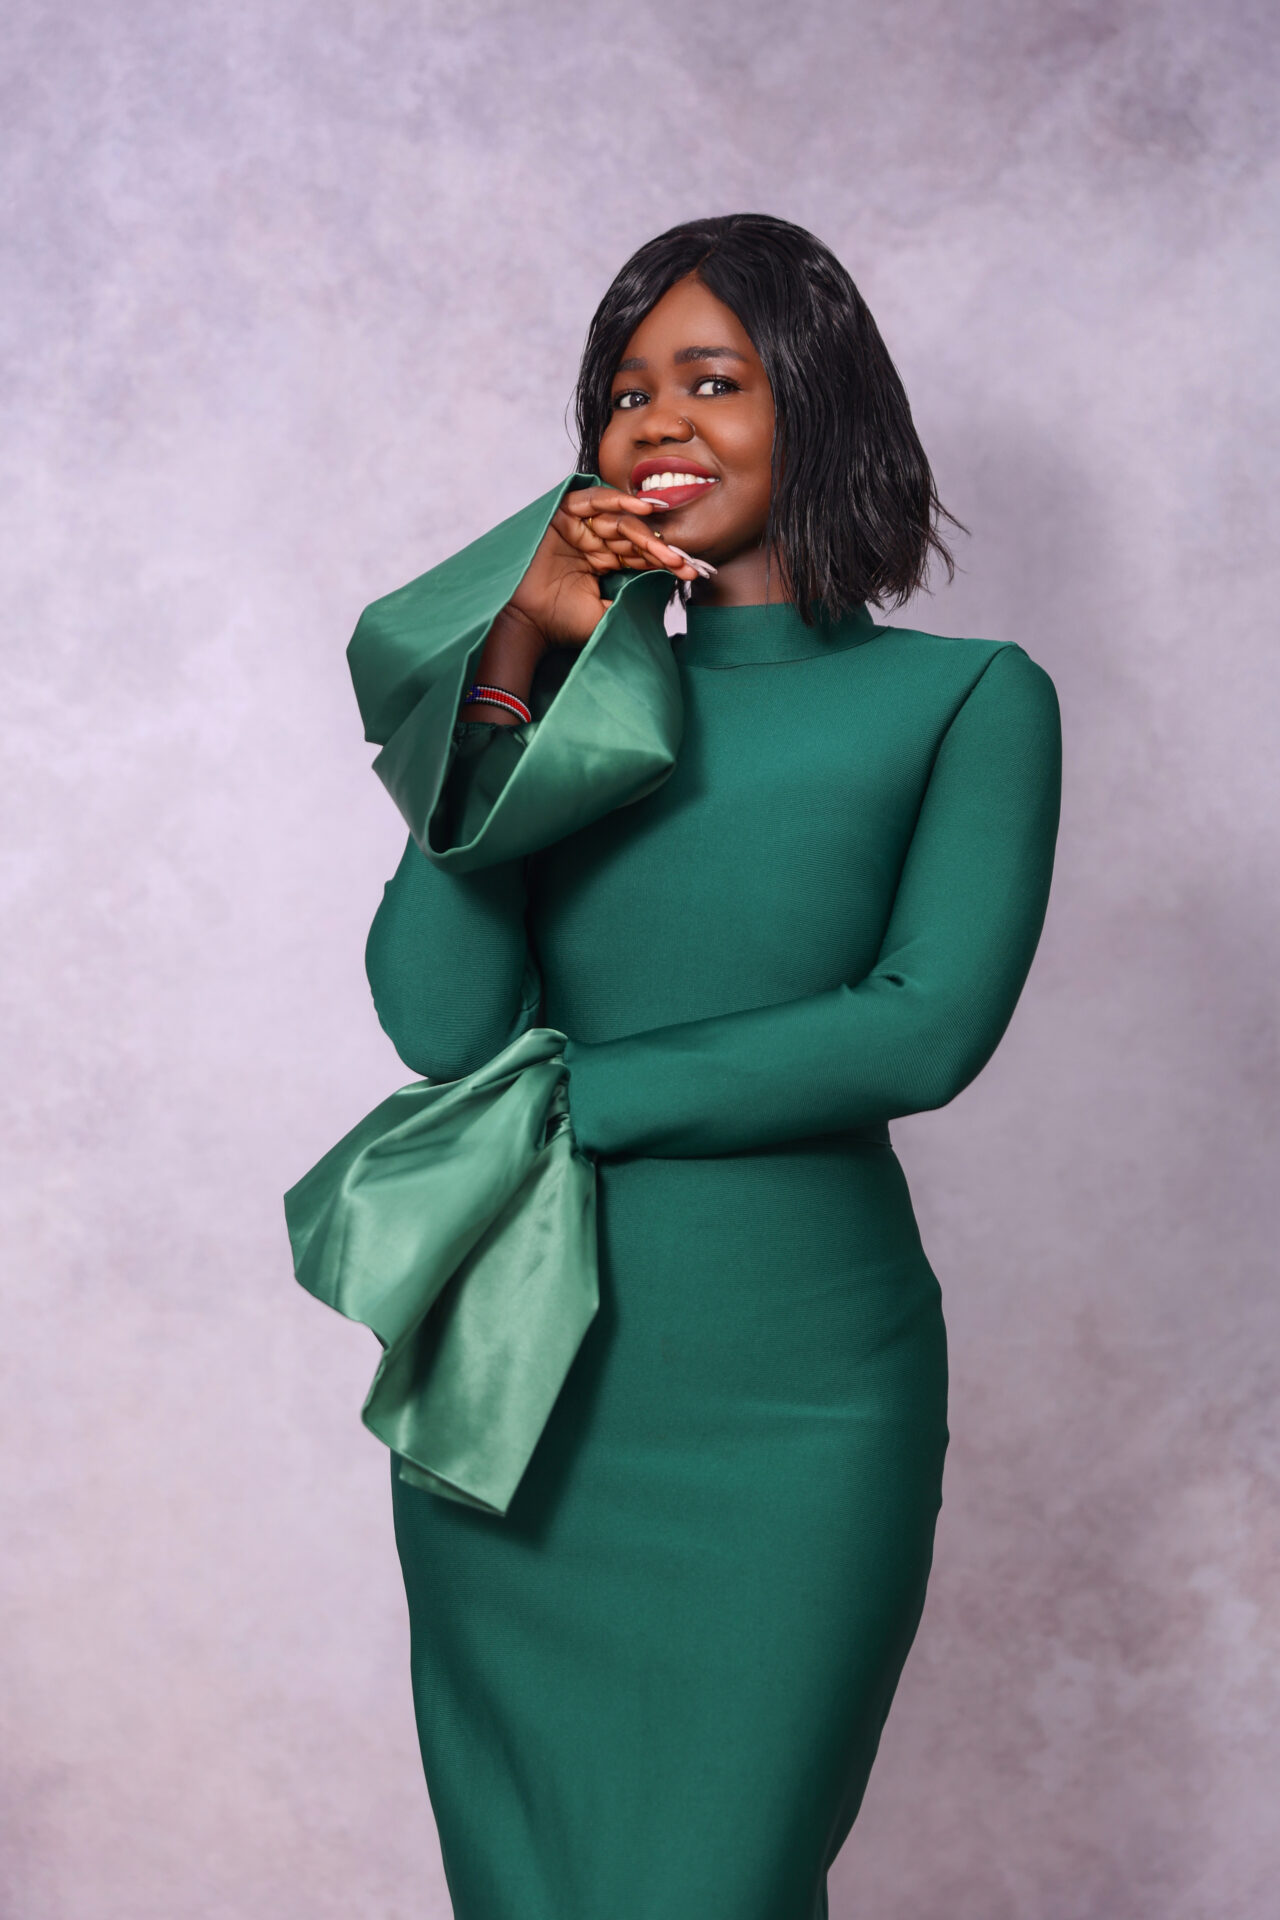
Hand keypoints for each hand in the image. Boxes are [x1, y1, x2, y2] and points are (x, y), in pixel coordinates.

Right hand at [508, 484, 699, 649]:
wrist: (526, 624)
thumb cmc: (561, 624)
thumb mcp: (607, 615)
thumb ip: (632, 601)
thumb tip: (665, 595)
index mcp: (604, 564)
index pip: (641, 556)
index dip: (665, 562)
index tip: (690, 572)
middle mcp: (593, 543)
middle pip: (634, 537)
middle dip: (659, 549)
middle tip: (681, 562)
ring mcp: (578, 528)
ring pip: (618, 521)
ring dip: (644, 528)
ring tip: (666, 539)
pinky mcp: (562, 515)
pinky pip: (592, 501)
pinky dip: (615, 500)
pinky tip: (641, 507)